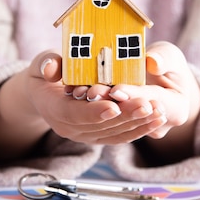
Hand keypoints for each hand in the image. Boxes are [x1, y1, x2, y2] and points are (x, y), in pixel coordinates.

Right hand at [26, 50, 167, 144]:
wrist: (46, 92)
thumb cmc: (46, 72)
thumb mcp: (41, 62)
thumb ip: (46, 63)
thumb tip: (50, 69)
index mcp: (53, 109)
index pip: (73, 114)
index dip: (93, 111)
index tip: (113, 107)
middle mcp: (69, 128)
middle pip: (99, 125)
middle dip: (125, 116)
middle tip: (147, 105)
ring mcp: (85, 135)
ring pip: (114, 133)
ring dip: (137, 124)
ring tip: (158, 112)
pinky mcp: (99, 136)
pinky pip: (120, 136)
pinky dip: (140, 129)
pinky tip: (157, 120)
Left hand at [80, 41, 199, 139]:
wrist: (161, 77)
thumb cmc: (167, 62)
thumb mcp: (169, 55)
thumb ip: (164, 58)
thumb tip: (153, 62)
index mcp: (177, 108)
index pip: (152, 102)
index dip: (133, 96)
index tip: (115, 89)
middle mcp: (160, 124)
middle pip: (131, 115)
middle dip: (110, 103)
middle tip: (91, 92)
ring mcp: (141, 128)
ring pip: (116, 120)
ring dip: (97, 106)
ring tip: (81, 92)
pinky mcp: (124, 126)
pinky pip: (107, 120)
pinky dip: (92, 106)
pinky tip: (77, 95)